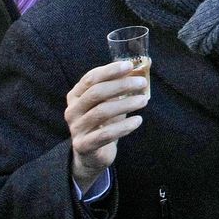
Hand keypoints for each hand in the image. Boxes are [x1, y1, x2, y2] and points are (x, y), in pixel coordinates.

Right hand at [66, 60, 148, 191]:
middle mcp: (72, 110)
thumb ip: (121, 85)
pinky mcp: (83, 145)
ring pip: (101, 112)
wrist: (93, 154)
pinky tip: (138, 121)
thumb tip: (145, 64)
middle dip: (121, 85)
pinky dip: (123, 127)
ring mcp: (76, 128)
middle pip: (96, 93)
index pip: (91, 78)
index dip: (110, 71)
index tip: (130, 66)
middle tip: (142, 83)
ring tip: (144, 101)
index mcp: (76, 95)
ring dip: (126, 104)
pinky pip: (105, 134)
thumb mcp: (111, 101)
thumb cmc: (104, 122)